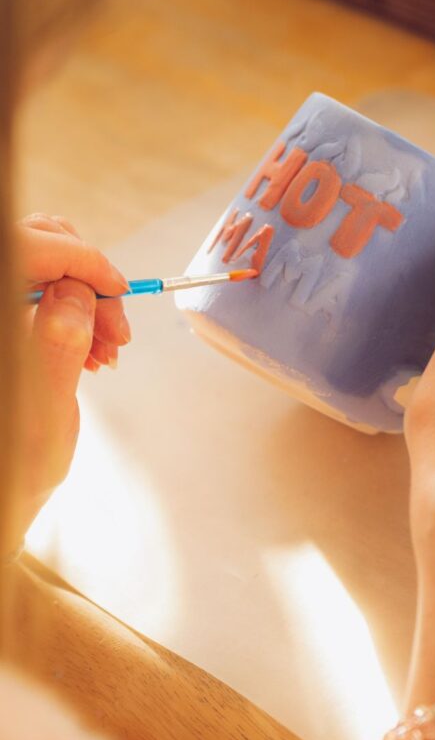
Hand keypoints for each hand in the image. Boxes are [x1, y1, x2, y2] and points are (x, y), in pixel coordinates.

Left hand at [10, 214, 130, 549]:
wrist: (4, 495)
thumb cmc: (16, 465)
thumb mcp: (41, 416)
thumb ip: (55, 349)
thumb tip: (73, 295)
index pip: (27, 249)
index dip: (78, 259)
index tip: (117, 288)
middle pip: (38, 244)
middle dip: (87, 278)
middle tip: (116, 325)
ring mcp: (6, 310)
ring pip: (48, 262)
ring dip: (89, 297)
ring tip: (111, 347)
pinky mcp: (17, 319)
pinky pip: (50, 287)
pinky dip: (81, 309)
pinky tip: (95, 348)